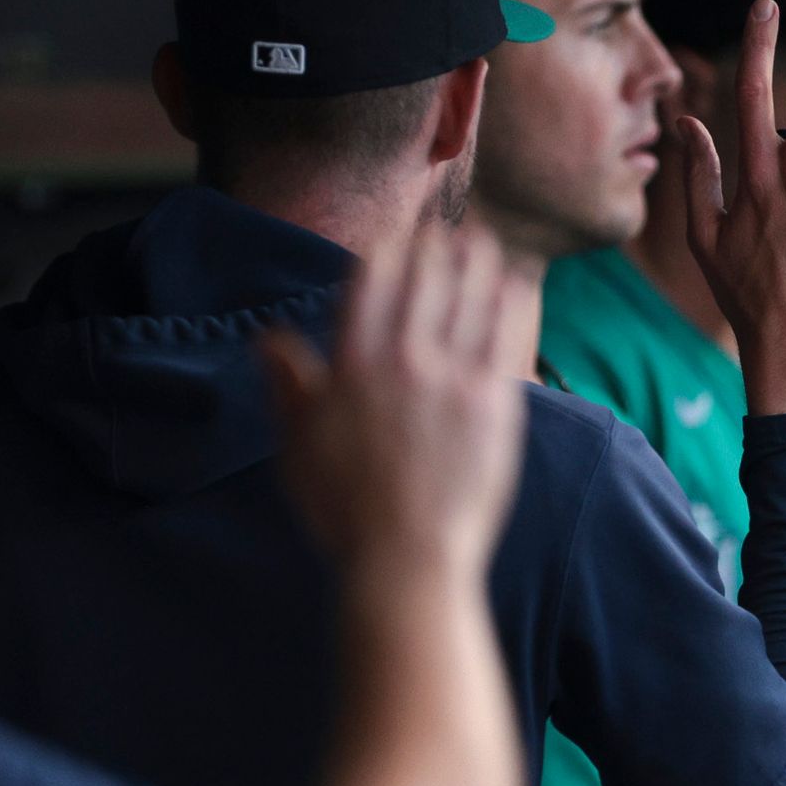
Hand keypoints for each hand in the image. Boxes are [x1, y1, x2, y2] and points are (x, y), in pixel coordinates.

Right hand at [261, 223, 529, 583]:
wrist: (406, 559)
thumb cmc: (344, 511)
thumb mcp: (298, 447)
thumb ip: (289, 385)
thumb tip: (269, 339)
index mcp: (351, 368)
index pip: (369, 288)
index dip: (386, 255)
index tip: (398, 238)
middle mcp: (402, 363)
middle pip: (422, 284)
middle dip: (435, 249)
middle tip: (446, 227)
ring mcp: (452, 381)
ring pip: (468, 300)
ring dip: (476, 262)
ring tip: (482, 239)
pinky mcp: (494, 403)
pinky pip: (506, 336)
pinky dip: (511, 301)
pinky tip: (517, 282)